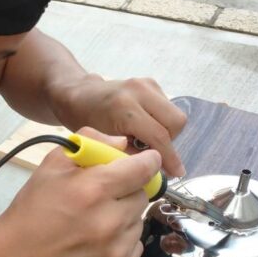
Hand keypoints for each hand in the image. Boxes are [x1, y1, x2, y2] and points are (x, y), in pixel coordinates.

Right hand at [0, 128, 159, 256]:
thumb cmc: (34, 208)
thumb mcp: (53, 165)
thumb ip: (90, 143)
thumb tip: (123, 143)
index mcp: (93, 189)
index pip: (142, 169)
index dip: (147, 162)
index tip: (147, 161)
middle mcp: (109, 221)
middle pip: (141, 195)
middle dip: (127, 191)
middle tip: (104, 196)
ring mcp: (116, 249)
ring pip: (138, 220)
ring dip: (123, 216)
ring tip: (96, 220)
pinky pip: (135, 245)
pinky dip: (121, 240)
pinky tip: (97, 240)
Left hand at [53, 76, 187, 176]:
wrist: (81, 95)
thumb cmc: (87, 120)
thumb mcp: (106, 142)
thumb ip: (131, 155)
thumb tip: (156, 168)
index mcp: (124, 108)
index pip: (158, 136)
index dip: (169, 158)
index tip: (176, 173)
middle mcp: (140, 92)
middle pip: (176, 122)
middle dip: (169, 141)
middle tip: (153, 151)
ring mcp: (147, 84)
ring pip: (175, 115)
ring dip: (167, 131)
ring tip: (146, 138)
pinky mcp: (151, 83)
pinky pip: (168, 108)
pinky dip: (161, 121)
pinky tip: (144, 126)